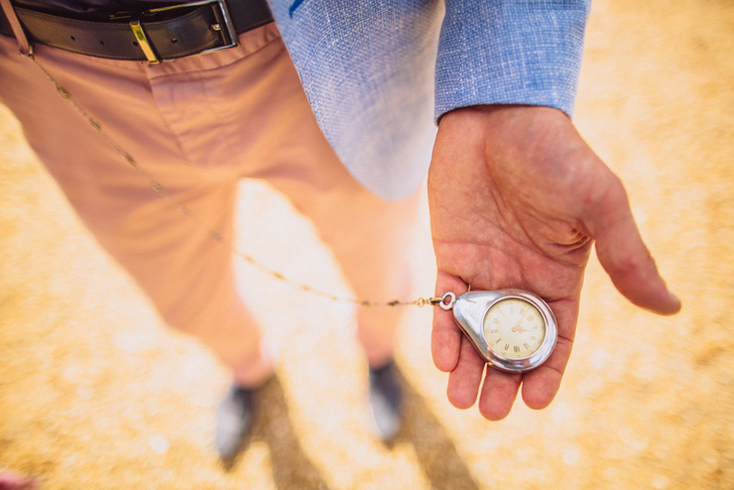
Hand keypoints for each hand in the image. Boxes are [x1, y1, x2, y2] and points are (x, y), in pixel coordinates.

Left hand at [428, 105, 680, 420]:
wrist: (497, 116)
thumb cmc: (556, 155)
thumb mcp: (600, 205)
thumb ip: (627, 257)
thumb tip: (670, 308)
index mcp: (562, 275)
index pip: (556, 336)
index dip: (546, 371)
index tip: (533, 403)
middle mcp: (522, 279)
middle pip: (512, 343)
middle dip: (502, 379)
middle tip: (490, 411)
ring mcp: (485, 270)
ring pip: (476, 331)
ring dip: (469, 366)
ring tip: (460, 400)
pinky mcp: (451, 256)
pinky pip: (445, 304)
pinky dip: (444, 331)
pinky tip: (442, 358)